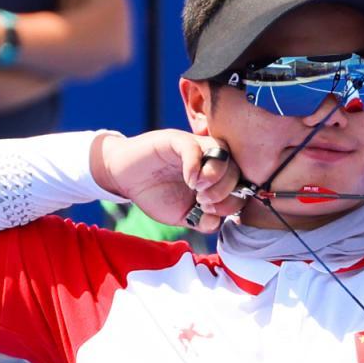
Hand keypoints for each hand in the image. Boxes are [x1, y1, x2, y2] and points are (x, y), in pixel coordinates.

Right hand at [91, 128, 238, 233]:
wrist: (123, 178)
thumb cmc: (154, 194)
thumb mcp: (182, 215)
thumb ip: (201, 221)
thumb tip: (216, 222)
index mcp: (214, 177)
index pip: (240, 186)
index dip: (232, 202)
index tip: (210, 212)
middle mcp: (208, 159)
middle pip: (236, 170)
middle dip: (224, 191)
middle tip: (203, 201)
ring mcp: (194, 147)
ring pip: (223, 154)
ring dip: (216, 177)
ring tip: (198, 190)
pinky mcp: (176, 140)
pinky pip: (195, 147)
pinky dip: (195, 166)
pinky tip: (189, 181)